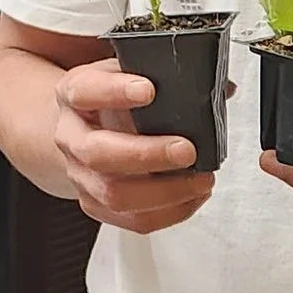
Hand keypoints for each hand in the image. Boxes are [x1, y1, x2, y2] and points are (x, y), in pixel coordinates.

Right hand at [52, 59, 219, 234]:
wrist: (77, 128)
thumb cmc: (107, 99)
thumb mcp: (124, 73)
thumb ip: (164, 74)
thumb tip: (221, 87)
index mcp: (74, 94)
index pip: (85, 91)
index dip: (114, 92)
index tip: (148, 90)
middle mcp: (71, 137)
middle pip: (97, 153)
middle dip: (146, 154)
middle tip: (186, 150)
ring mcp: (80, 175)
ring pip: (114, 194)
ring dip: (164, 191)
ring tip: (200, 179)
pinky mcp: (96, 204)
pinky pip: (132, 220)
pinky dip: (170, 212)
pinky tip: (193, 195)